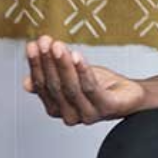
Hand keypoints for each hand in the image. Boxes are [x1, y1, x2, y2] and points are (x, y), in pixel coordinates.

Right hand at [23, 35, 145, 124]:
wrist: (131, 94)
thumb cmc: (101, 86)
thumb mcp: (72, 79)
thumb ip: (52, 79)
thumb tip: (26, 82)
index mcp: (58, 109)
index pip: (42, 87)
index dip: (36, 66)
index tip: (32, 46)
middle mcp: (70, 115)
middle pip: (55, 87)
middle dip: (48, 62)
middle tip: (44, 42)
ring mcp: (89, 114)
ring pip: (71, 87)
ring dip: (63, 64)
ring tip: (58, 46)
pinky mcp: (107, 108)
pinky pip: (91, 88)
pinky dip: (83, 70)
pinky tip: (77, 56)